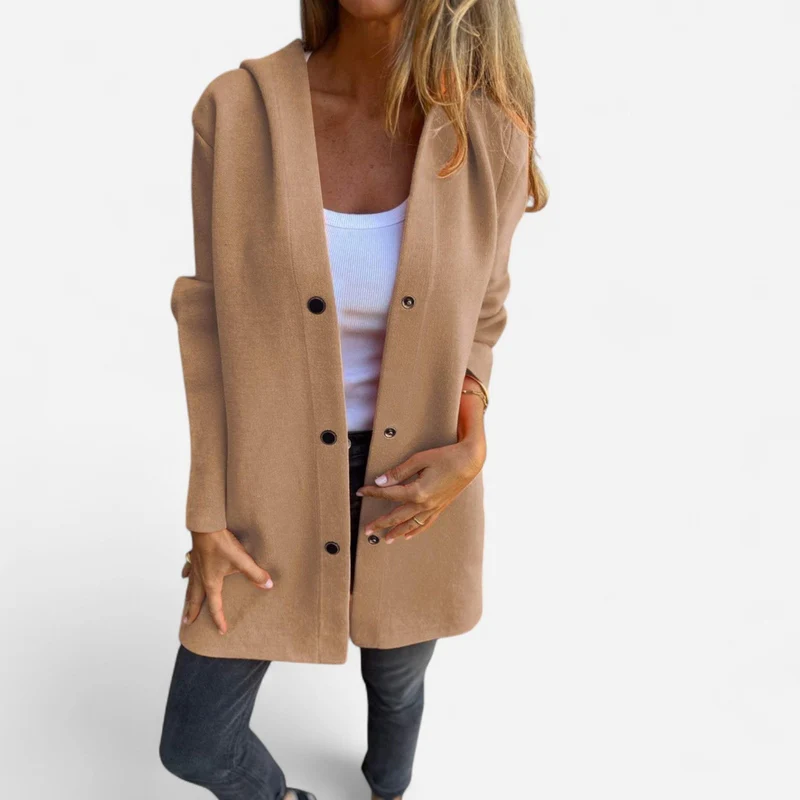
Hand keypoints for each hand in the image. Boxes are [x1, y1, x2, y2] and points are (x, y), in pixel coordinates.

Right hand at [181, 529, 273, 634]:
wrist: (206, 526)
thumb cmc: (222, 544)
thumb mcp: (241, 560)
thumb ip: (255, 574)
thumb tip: (268, 585)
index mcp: (211, 583)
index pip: (215, 607)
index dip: (219, 619)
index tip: (222, 630)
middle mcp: (200, 578)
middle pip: (195, 600)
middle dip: (192, 613)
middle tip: (187, 623)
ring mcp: (195, 567)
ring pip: (190, 587)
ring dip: (188, 598)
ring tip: (186, 605)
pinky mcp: (194, 556)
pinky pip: (188, 570)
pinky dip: (187, 575)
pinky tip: (185, 575)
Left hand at [356, 434, 485, 543]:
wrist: (470, 461)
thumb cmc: (446, 457)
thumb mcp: (420, 459)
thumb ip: (399, 472)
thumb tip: (381, 481)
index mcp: (417, 491)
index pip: (389, 494)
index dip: (373, 492)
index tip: (362, 491)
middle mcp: (424, 504)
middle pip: (396, 516)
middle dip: (380, 523)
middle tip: (366, 529)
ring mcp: (433, 508)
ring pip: (410, 524)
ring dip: (396, 532)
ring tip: (385, 539)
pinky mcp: (440, 507)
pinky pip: (425, 524)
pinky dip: (415, 531)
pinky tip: (408, 536)